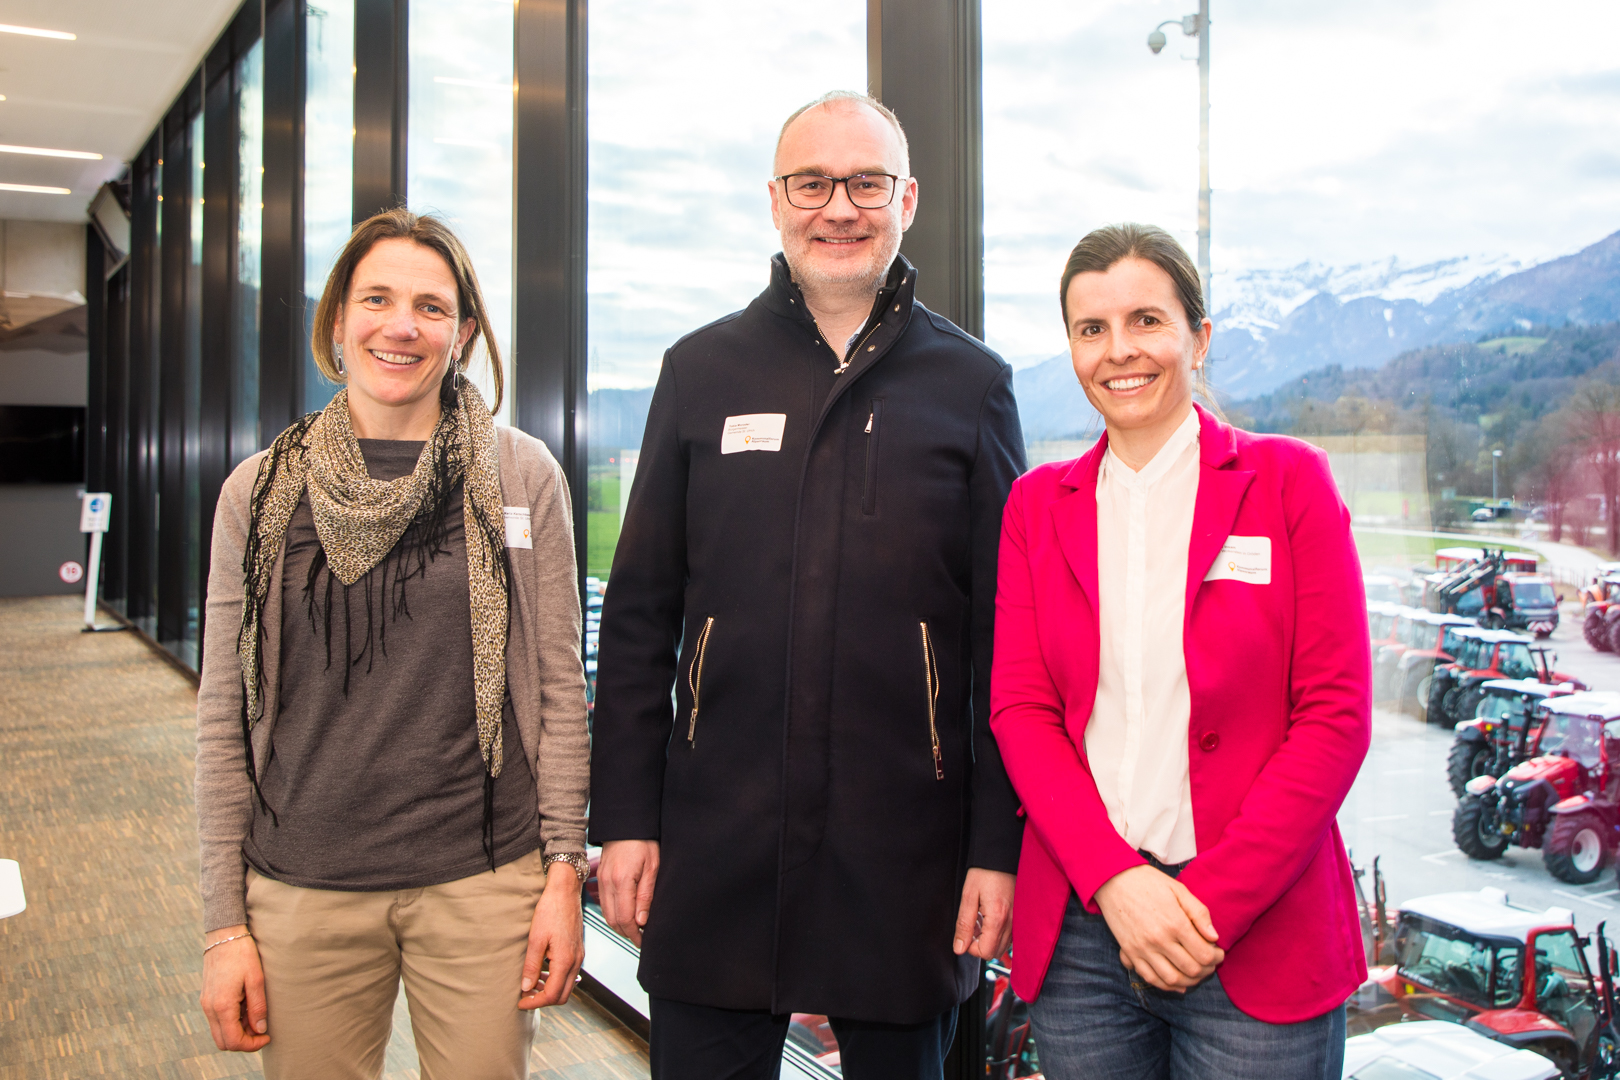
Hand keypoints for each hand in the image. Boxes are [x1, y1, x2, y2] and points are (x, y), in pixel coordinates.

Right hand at [199, 925, 269, 1051]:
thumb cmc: (242, 954)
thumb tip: (260, 1030)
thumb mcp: (256, 979)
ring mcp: (205, 1003)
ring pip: (219, 1032)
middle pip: (223, 1042)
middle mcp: (209, 1008)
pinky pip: (217, 1020)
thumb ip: (257, 1007)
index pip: (233, 1041)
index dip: (251, 1045)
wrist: (224, 935)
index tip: (267, 1036)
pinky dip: (231, 1021)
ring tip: (255, 1014)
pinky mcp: (206, 998)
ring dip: (237, 1031)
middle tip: (262, 1030)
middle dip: (243, 1042)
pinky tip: (246, 1007)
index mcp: (221, 1006)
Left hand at [519, 862, 584, 1008]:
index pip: (552, 995)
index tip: (519, 1003)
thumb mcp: (536, 939)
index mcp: (565, 961)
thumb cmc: (550, 911)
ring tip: (530, 986)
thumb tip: (526, 988)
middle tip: (524, 997)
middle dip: (542, 1000)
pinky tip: (541, 973)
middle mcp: (576, 962)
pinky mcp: (577, 951)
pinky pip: (568, 974)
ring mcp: (579, 956)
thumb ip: (532, 966)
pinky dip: (555, 980)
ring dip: (549, 990)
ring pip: (566, 986)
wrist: (565, 891)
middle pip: (562, 996)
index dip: (534, 1003)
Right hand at [599, 839, 658, 945]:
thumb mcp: (652, 867)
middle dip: (627, 933)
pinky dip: (614, 914)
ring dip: (620, 925)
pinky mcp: (600, 879)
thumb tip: (642, 920)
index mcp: (621, 881)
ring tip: (635, 929)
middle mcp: (607, 884)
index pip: (625, 919)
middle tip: (641, 938)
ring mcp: (601, 882)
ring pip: (607, 914)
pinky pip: (604, 904)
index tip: (644, 941)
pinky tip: (625, 915)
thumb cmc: (642, 842)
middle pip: (613, 920)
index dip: (635, 934)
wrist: (625, 824)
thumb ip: (646, 895)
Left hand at [954, 868, 1015, 958]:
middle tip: (972, 925)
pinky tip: (990, 917)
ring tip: (980, 919)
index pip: (986, 953)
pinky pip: (1009, 936)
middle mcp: (1011, 923)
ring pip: (1003, 946)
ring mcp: (1018, 921)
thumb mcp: (968, 896)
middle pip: (995, 953)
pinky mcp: (1019, 917)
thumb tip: (959, 948)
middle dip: (980, 944)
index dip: (971, 947)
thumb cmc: (985, 873)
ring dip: (989, 939)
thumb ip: (964, 924)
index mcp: (997, 919)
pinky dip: (998, 932)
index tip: (966, 932)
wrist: (1001, 857)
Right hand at [1093, 865, 1223, 992]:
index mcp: (1175, 923)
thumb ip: (1199, 913)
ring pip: (1172, 979)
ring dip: (1189, 981)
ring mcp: (1142, 949)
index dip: (1217, 957)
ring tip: (1195, 973)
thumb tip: (1214, 937)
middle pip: (1191, 969)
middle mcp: (1159, 940)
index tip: (1219, 952)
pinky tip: (1177, 982)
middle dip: (1207, 970)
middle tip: (1210, 962)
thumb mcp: (1180, 890)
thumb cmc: (1150, 883)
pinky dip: (1166, 986)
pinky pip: (1150, 978)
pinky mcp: (1130, 952)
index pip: (1204, 954)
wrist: (1114, 880)